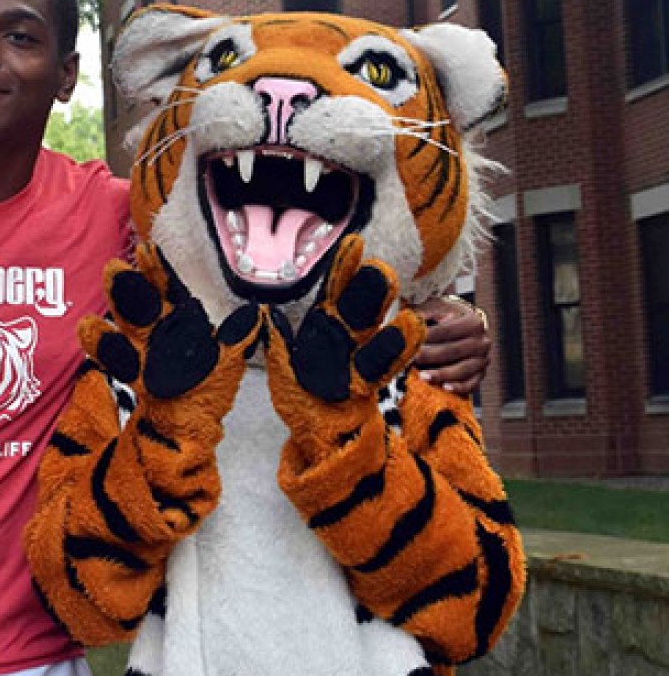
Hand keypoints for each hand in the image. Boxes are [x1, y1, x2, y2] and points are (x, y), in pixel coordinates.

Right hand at [80, 243, 262, 423]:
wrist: (188, 425)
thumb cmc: (205, 389)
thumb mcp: (228, 360)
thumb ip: (238, 337)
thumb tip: (256, 313)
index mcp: (179, 322)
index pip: (167, 290)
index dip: (157, 271)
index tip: (146, 250)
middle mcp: (155, 333)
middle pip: (141, 305)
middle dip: (129, 289)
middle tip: (116, 269)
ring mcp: (138, 354)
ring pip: (123, 329)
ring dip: (114, 314)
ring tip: (101, 302)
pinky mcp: (129, 377)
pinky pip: (115, 360)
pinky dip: (103, 346)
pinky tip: (90, 328)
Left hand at [266, 237, 422, 460]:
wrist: (317, 432)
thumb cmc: (300, 398)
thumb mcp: (281, 365)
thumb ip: (277, 340)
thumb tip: (265, 313)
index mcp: (325, 327)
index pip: (336, 291)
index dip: (344, 269)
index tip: (355, 243)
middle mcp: (347, 339)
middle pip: (361, 308)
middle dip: (370, 290)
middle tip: (379, 270)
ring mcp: (361, 361)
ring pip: (376, 336)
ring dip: (387, 322)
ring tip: (402, 307)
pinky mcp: (368, 386)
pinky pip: (381, 368)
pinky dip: (394, 350)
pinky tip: (410, 327)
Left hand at [413, 295, 490, 396]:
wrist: (461, 327)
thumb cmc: (444, 317)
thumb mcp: (436, 308)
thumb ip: (424, 314)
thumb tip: (410, 321)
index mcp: (473, 322)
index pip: (446, 331)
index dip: (427, 337)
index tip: (410, 342)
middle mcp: (482, 341)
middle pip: (453, 351)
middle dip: (430, 356)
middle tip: (412, 359)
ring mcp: (483, 359)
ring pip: (462, 370)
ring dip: (441, 374)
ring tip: (422, 376)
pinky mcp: (480, 375)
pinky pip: (471, 384)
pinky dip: (458, 387)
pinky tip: (444, 388)